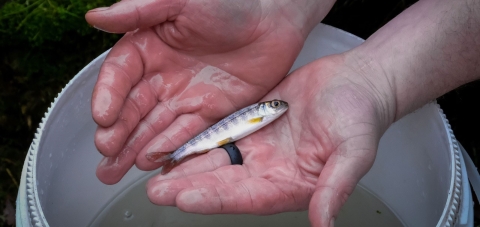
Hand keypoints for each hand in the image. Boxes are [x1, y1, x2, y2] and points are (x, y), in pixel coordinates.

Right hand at [85, 0, 333, 183]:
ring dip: (135, 148)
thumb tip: (95, 17)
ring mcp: (186, 96)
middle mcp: (163, 75)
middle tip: (105, 154)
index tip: (102, 118)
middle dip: (117, 132)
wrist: (275, 19)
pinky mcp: (211, 111)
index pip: (120, 75)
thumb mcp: (180, 0)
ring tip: (115, 170)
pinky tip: (152, 161)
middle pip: (133, 108)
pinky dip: (171, 147)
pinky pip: (188, 133)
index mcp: (149, 46)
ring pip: (155, 126)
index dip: (108, 96)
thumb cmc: (230, 3)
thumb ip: (139, 11)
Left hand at [145, 54, 394, 226]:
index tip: (186, 199)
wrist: (355, 82)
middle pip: (224, 184)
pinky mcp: (251, 126)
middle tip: (157, 190)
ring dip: (187, 166)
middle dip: (189, 187)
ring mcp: (259, 148)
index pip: (248, 198)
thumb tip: (325, 222)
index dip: (216, 199)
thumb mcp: (355, 151)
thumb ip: (336, 186)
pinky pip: (220, 136)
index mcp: (291, 184)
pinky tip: (176, 145)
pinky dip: (198, 141)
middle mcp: (270, 171)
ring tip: (155, 171)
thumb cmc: (360, 115)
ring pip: (216, 161)